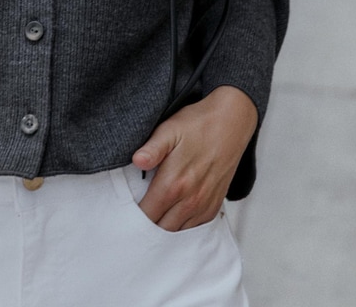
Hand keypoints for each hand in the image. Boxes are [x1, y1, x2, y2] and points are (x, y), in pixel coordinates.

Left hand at [132, 86, 257, 230]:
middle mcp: (190, 200)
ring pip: (177, 232)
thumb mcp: (170, 129)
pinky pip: (194, 229)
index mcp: (174, 183)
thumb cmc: (198, 124)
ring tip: (154, 213)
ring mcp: (204, 205)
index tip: (125, 211)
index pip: (147, 215)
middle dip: (146, 225)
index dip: (132, 217)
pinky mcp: (214, 206)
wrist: (231, 123)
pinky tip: (173, 213)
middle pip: (161, 230)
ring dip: (164, 227)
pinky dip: (181, 225)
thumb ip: (152, 149)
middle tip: (136, 214)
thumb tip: (136, 161)